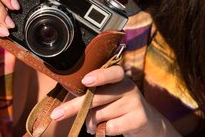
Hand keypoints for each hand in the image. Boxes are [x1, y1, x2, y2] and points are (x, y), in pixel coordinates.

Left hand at [50, 66, 179, 135]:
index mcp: (119, 76)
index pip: (112, 72)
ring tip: (95, 124)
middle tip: (57, 115)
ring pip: (101, 115)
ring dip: (91, 123)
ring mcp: (135, 103)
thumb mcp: (109, 95)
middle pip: (97, 97)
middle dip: (74, 107)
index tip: (85, 81)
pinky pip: (111, 127)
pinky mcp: (139, 119)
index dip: (99, 76)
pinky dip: (104, 131)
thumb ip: (93, 94)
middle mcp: (128, 87)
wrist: (147, 122)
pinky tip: (108, 129)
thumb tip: (67, 104)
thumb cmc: (118, 106)